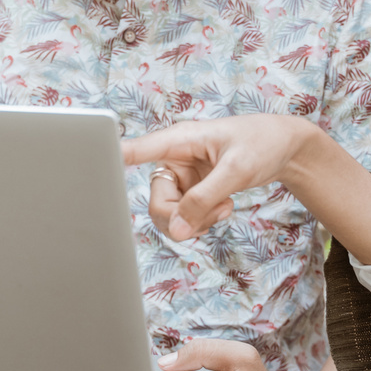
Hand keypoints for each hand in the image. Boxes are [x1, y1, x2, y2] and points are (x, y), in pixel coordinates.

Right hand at [124, 114, 317, 239]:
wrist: (287, 149)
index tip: (84, 165)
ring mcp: (181, 177)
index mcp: (178, 140)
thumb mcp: (237, 172)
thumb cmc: (263, 145)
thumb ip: (204, 201)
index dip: (108, 160)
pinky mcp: (191, 191)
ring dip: (196, 221)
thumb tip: (176, 230)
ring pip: (168, 215)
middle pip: (155, 201)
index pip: (134, 150)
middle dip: (182, 216)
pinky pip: (184, 218)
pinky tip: (224, 208)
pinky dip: (203, 221)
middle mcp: (173, 159)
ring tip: (224, 207)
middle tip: (214, 213)